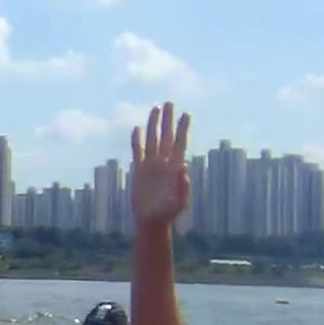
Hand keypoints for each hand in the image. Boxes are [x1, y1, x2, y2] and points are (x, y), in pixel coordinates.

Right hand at [130, 101, 191, 227]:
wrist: (152, 221)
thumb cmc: (168, 214)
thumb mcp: (179, 203)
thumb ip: (183, 187)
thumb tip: (184, 169)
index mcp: (175, 168)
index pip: (180, 144)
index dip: (183, 129)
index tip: (186, 114)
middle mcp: (164, 163)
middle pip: (166, 137)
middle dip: (168, 120)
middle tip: (170, 103)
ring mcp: (151, 166)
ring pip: (152, 140)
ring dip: (154, 125)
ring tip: (155, 109)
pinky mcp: (139, 171)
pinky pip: (137, 152)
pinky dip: (137, 140)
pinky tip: (137, 129)